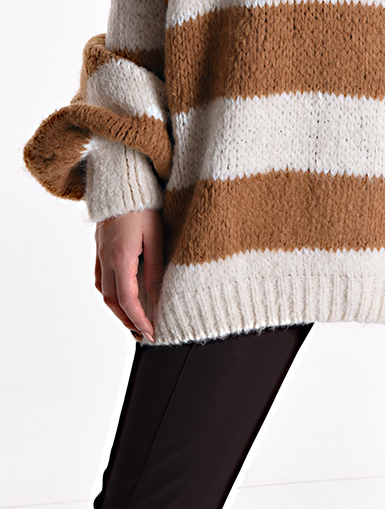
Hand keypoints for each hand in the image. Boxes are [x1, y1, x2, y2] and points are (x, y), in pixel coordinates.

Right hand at [94, 209, 163, 342]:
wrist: (122, 180)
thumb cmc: (144, 203)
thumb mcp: (155, 235)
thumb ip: (155, 268)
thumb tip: (157, 297)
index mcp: (120, 257)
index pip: (127, 300)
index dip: (140, 319)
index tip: (152, 333)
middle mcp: (106, 258)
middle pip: (112, 301)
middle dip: (128, 320)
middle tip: (145, 332)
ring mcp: (100, 253)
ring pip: (104, 291)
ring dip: (118, 309)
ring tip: (135, 320)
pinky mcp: (100, 247)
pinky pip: (101, 278)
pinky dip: (111, 293)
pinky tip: (122, 295)